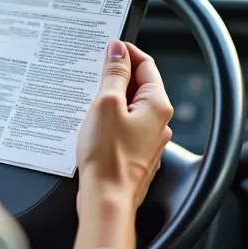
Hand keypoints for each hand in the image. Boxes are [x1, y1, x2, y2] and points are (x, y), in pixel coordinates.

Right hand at [72, 41, 173, 248]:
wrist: (107, 200)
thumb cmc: (108, 157)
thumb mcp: (106, 105)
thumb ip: (114, 75)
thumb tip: (118, 51)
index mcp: (158, 105)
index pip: (146, 65)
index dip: (126, 53)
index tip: (108, 48)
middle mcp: (159, 122)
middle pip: (139, 86)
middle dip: (116, 76)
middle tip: (93, 71)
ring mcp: (149, 140)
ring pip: (131, 108)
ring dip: (111, 99)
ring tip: (88, 98)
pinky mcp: (136, 154)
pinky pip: (125, 127)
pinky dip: (110, 120)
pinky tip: (93, 123)